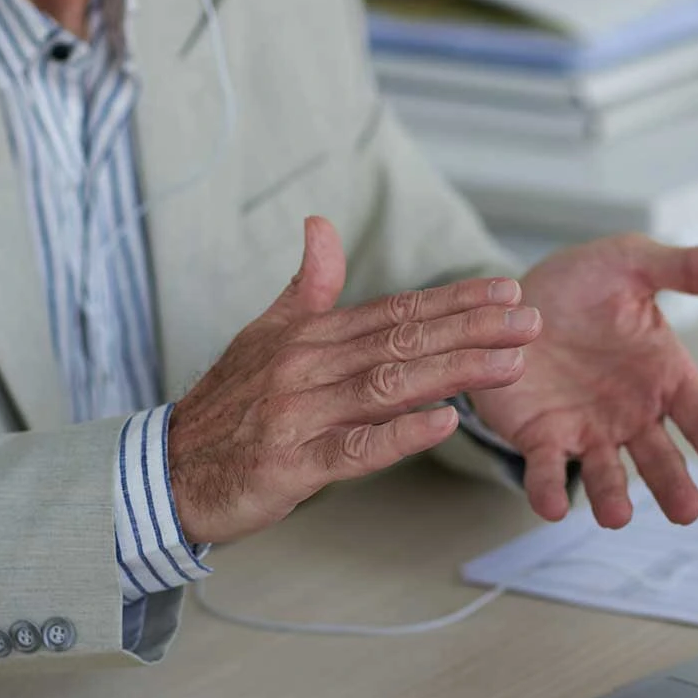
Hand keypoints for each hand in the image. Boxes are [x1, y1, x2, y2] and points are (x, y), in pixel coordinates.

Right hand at [167, 216, 540, 543]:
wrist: (167, 471)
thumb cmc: (227, 407)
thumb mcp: (262, 336)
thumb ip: (305, 288)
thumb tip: (321, 225)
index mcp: (309, 336)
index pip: (394, 310)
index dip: (453, 300)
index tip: (506, 290)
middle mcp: (307, 366)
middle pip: (402, 341)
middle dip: (472, 329)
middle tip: (530, 320)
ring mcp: (299, 414)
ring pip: (388, 387)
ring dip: (454, 373)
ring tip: (510, 363)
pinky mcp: (292, 464)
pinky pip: (353, 448)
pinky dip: (399, 434)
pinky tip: (442, 422)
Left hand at [470, 234, 697, 527]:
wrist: (511, 295)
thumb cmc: (583, 284)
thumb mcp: (635, 262)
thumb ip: (691, 268)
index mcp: (665, 377)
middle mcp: (631, 414)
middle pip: (661, 460)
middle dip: (673, 486)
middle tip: (687, 511)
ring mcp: (587, 431)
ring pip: (606, 474)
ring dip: (612, 497)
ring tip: (617, 516)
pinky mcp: (540, 437)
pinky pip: (547, 468)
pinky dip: (549, 489)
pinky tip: (553, 507)